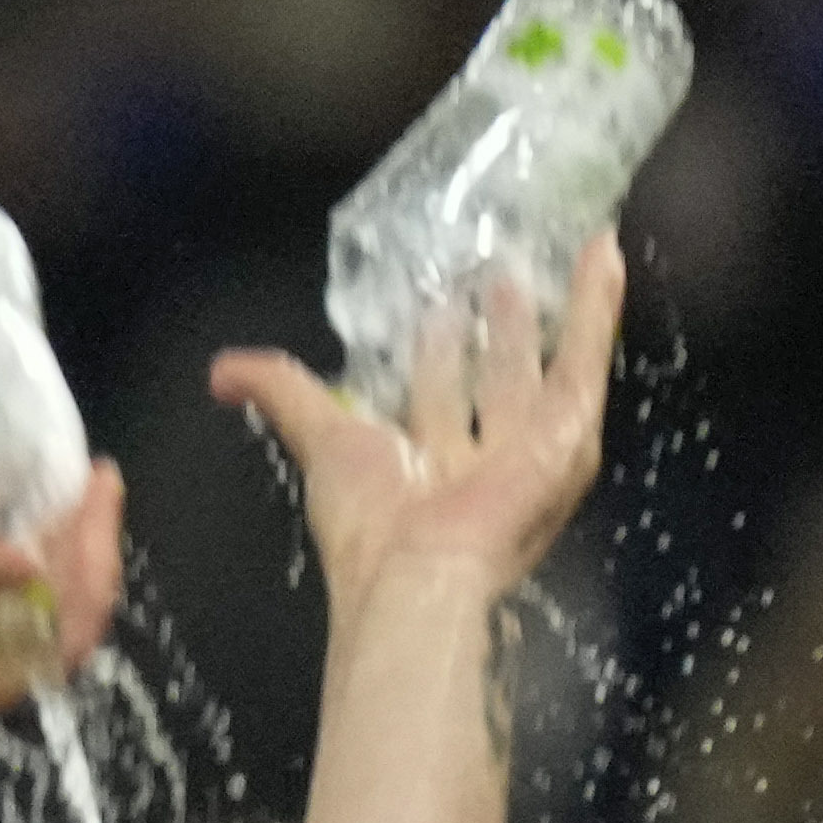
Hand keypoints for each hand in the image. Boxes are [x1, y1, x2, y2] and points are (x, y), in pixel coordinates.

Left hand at [209, 232, 624, 613]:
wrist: (421, 571)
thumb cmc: (368, 521)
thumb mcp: (318, 439)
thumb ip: (279, 394)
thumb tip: (221, 370)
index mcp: (424, 468)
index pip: (430, 397)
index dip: (430, 353)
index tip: (430, 307)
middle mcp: (480, 460)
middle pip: (488, 384)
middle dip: (488, 335)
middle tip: (488, 280)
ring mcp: (529, 448)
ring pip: (538, 369)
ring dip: (541, 317)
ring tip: (531, 266)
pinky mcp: (569, 432)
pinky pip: (588, 358)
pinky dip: (598, 304)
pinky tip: (602, 251)